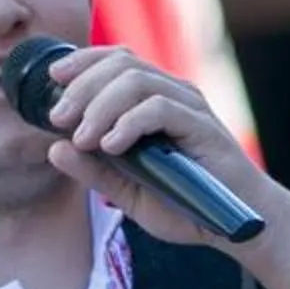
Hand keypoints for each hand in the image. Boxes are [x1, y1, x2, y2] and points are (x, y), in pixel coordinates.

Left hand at [37, 46, 273, 250]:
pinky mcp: (203, 127)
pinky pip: (160, 108)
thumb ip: (94, 171)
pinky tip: (112, 145)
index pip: (116, 60)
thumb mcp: (129, 192)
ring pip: (137, 81)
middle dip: (82, 86)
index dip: (82, 62)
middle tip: (58, 117)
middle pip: (121, 63)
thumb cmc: (188, 206)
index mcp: (155, 100)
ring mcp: (190, 108)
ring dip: (100, 105)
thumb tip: (53, 149)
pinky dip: (129, 122)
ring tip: (84, 137)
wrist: (238, 228)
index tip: (51, 80)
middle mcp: (174, 94)